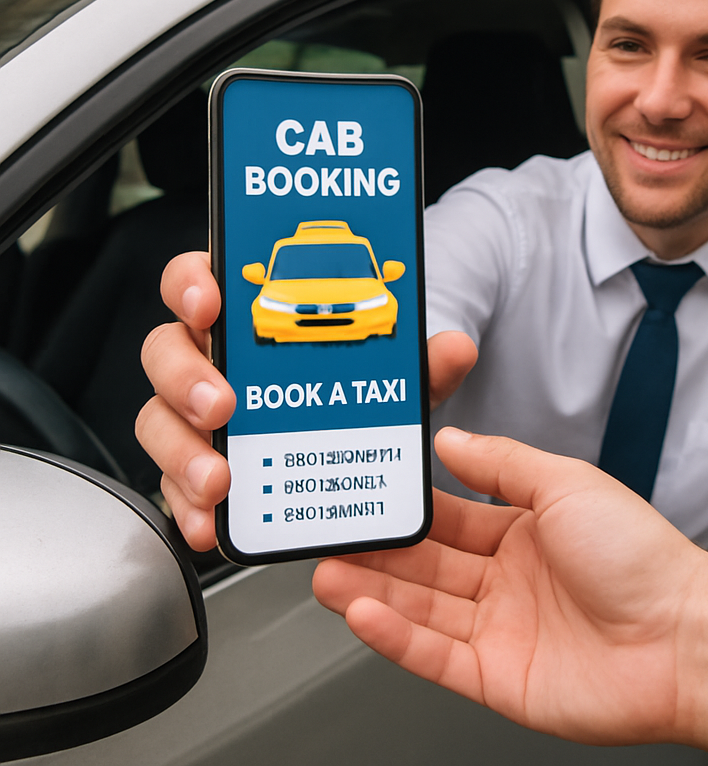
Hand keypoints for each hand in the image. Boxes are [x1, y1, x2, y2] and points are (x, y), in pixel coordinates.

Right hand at [136, 250, 477, 549]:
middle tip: (222, 406)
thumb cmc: (352, 390)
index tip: (211, 303)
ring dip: (182, 452)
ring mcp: (195, 416)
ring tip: (220, 479)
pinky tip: (208, 522)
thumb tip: (454, 348)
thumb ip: (421, 359)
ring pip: (159, 422)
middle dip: (186, 378)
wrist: (352, 448)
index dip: (192, 284)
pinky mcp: (197, 467)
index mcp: (245, 315)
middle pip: (165, 352)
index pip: (198, 279)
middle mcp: (211, 359)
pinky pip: (173, 484)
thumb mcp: (391, 374)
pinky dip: (185, 506)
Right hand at [313, 429, 707, 760]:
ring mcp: (501, 632)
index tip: (369, 497)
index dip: (409, 511)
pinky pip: (435, 656)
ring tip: (328, 574)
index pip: (450, 519)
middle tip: (331, 539)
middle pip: (427, 567)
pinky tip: (363, 613)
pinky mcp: (498, 678)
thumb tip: (452, 439)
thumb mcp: (565, 482)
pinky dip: (396, 637)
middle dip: (378, 554)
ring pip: (422, 610)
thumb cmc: (641, 556)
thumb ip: (503, 462)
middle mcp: (509, 582)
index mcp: (526, 533)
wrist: (682, 636)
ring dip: (373, 593)